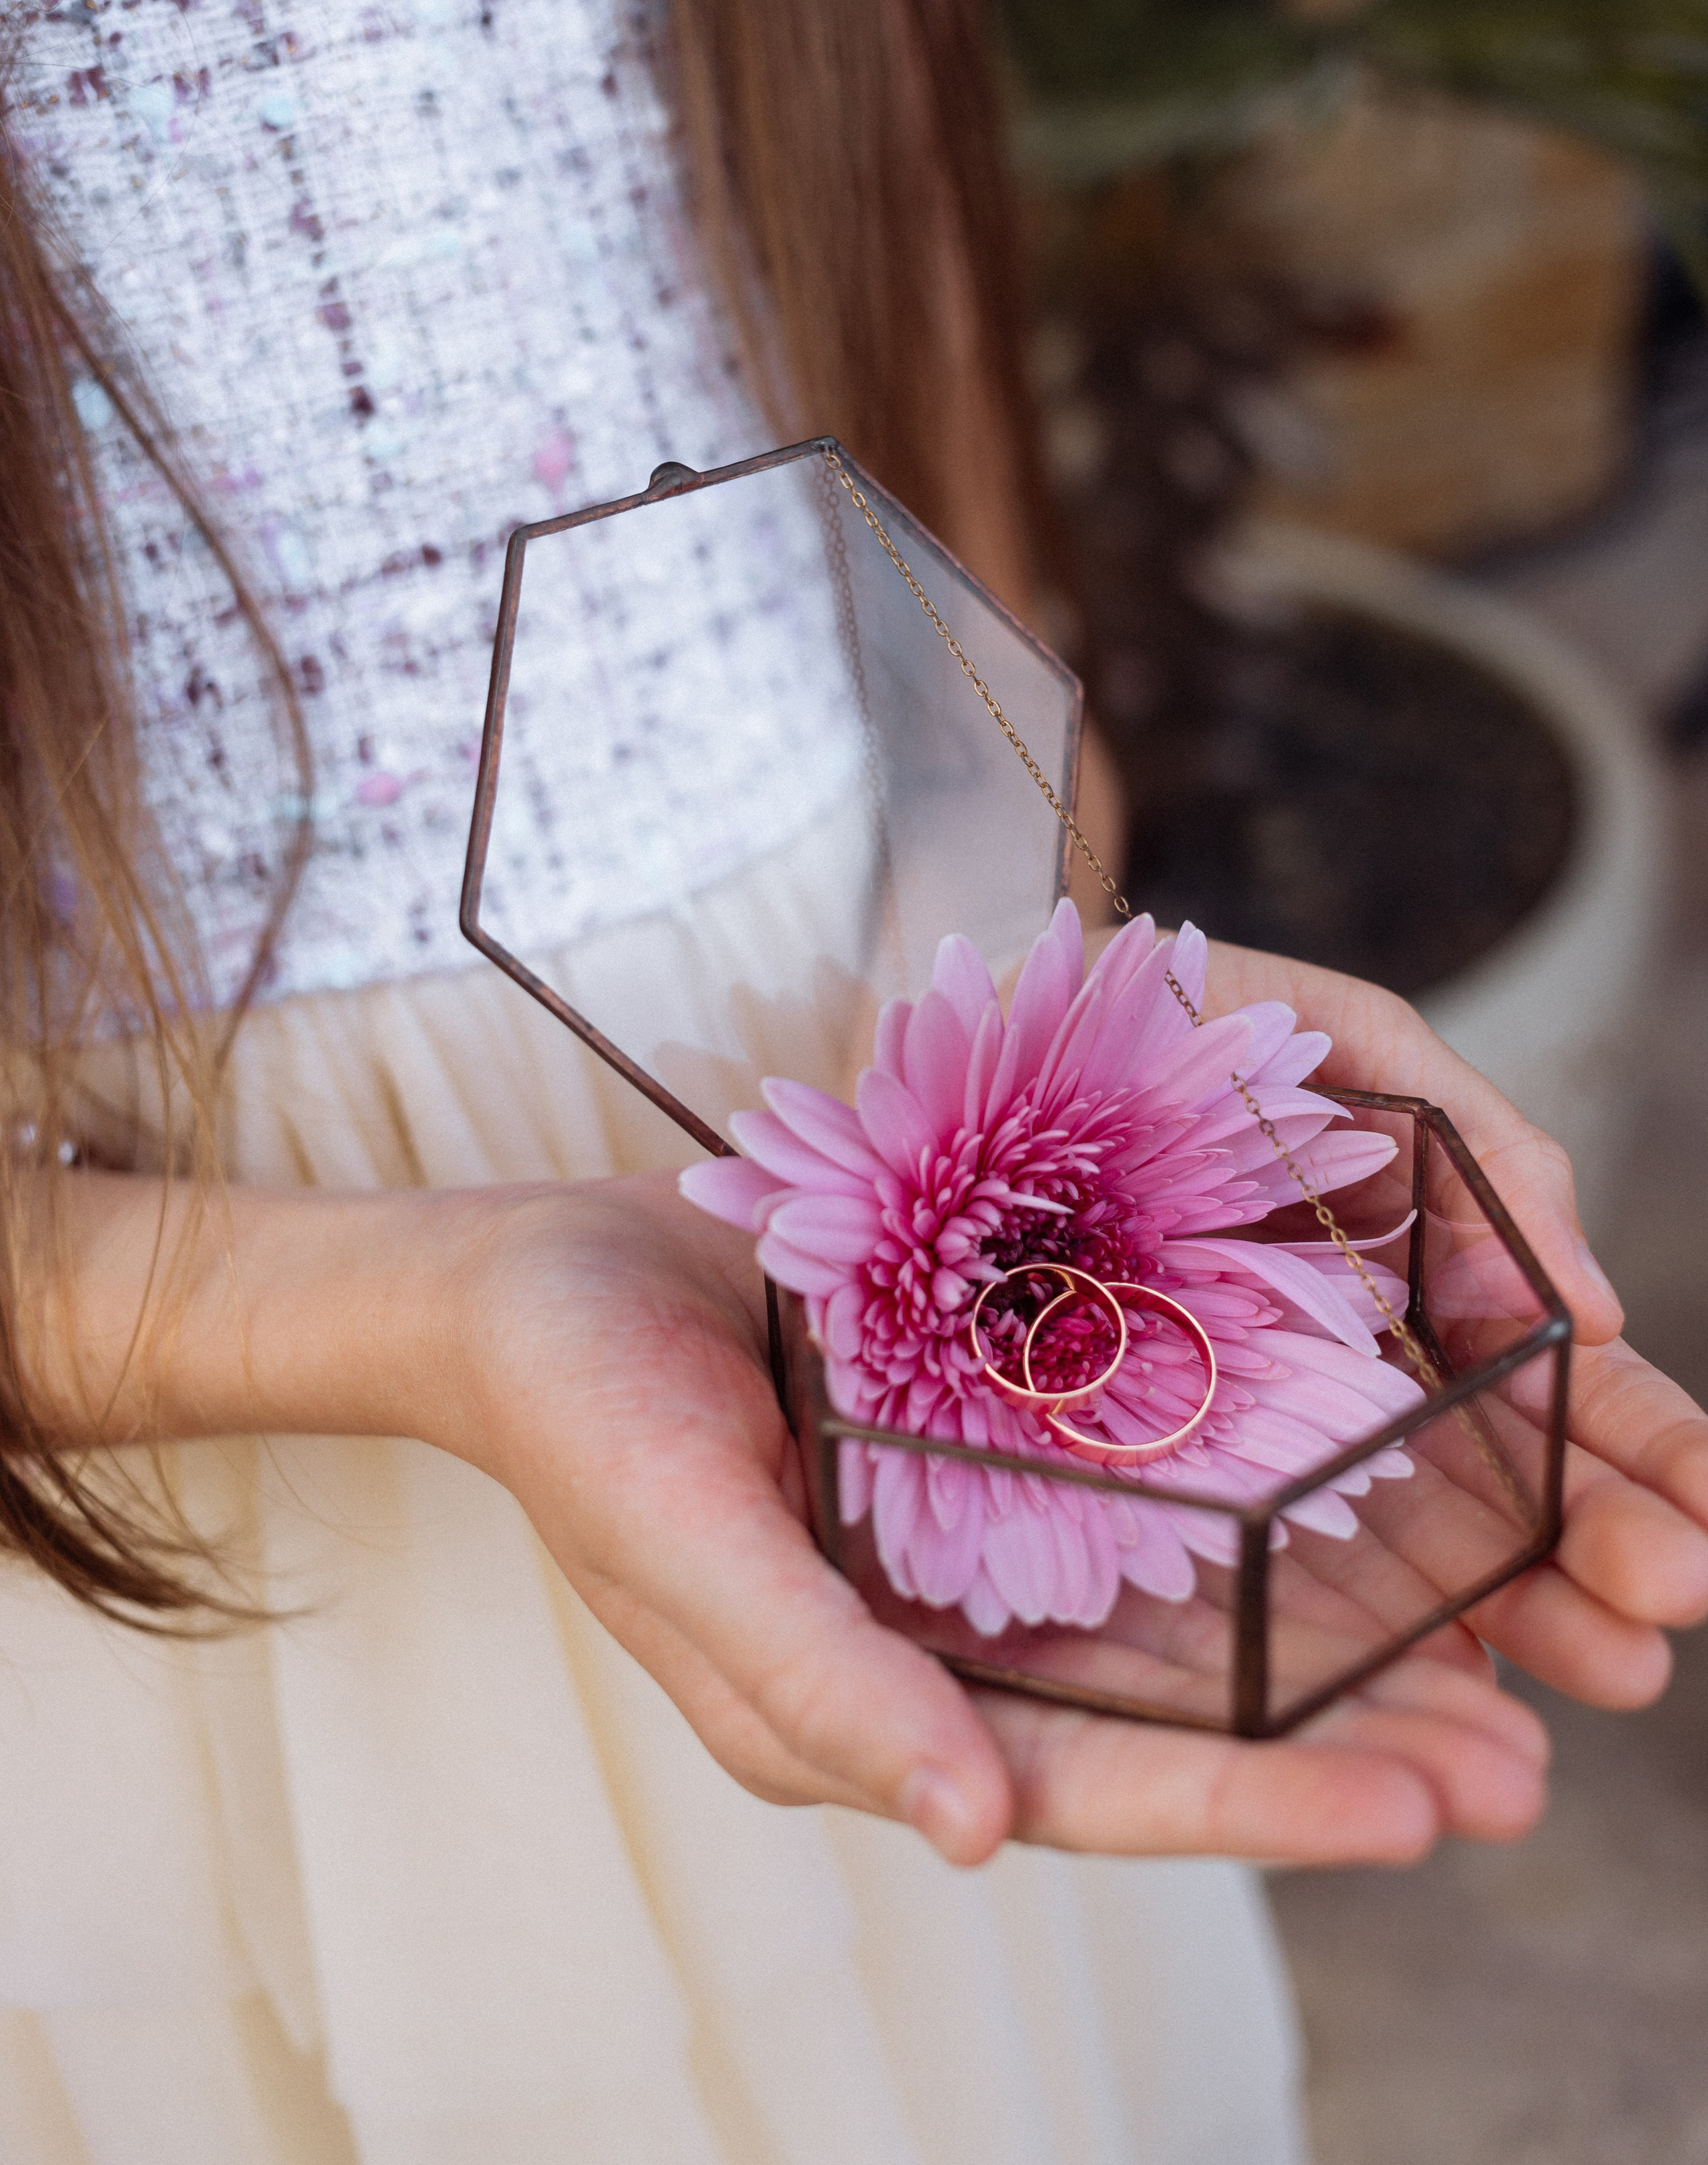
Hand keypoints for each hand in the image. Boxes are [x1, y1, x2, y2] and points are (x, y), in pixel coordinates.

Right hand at [438, 1165, 1575, 1871]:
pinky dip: (1254, 1528)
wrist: (532, 1275)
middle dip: (1337, 1752)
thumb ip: (820, 1686)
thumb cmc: (584, 1412)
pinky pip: (1141, 1513)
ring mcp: (962, 1555)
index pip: (1086, 1790)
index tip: (1419, 1805)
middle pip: (1165, 1730)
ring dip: (1329, 1654)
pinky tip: (1369, 1515)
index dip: (1254, 1808)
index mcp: (861, 1708)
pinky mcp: (979, 1458)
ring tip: (1502, 1673)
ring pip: (1178, 1632)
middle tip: (1524, 1765)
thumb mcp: (678, 1539)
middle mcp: (936, 1651)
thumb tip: (977, 1834)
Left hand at [1202, 942, 1707, 1712]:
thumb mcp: (1350, 1040)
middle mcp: (1347, 1375)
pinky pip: (1256, 1569)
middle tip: (1654, 1618)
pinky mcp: (1142, 1474)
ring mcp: (1253, 1432)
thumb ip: (1482, 1145)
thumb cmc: (1168, 1016)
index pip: (1555, 1384)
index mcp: (1412, 1277)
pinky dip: (1352, 1626)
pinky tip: (1428, 1675)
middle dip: (1592, 1557)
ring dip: (1507, 1620)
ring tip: (1594, 1672)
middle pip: (1497, 1491)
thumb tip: (1593, 1309)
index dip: (1639, 1449)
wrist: (977, 1013)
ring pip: (1399, 1552)